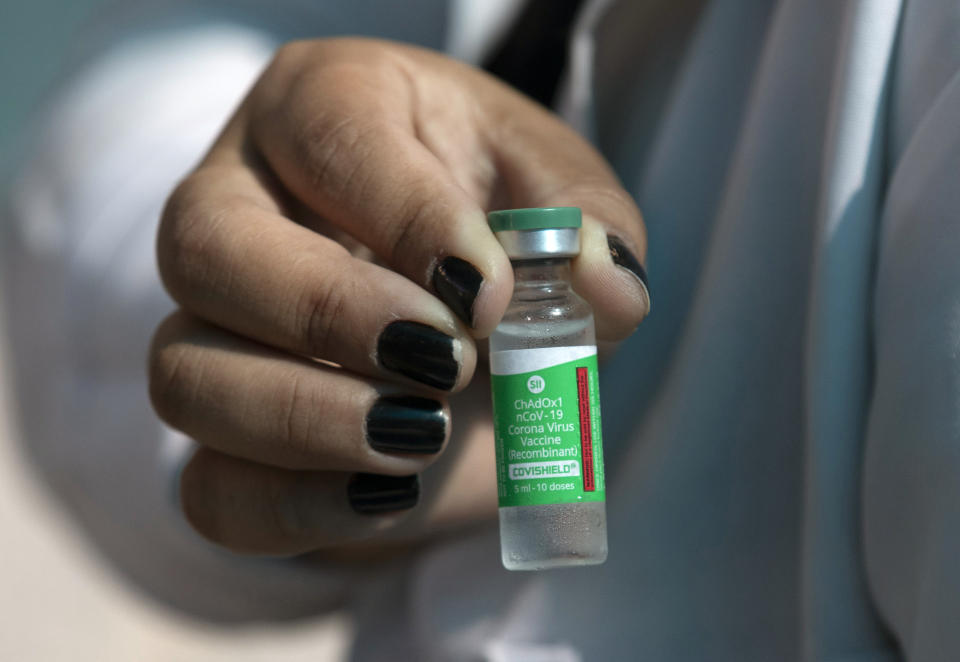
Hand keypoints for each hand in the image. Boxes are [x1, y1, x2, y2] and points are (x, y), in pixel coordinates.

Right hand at [149, 38, 648, 555]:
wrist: (468, 327)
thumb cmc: (499, 233)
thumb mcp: (560, 198)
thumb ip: (593, 225)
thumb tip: (604, 281)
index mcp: (326, 108)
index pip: (329, 135)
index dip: (409, 218)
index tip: (492, 293)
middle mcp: (239, 205)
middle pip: (204, 245)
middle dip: (330, 313)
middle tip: (444, 359)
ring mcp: (212, 327)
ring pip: (183, 375)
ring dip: (310, 419)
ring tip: (423, 431)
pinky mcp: (228, 434)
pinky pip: (210, 489)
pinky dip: (297, 508)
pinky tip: (389, 491)